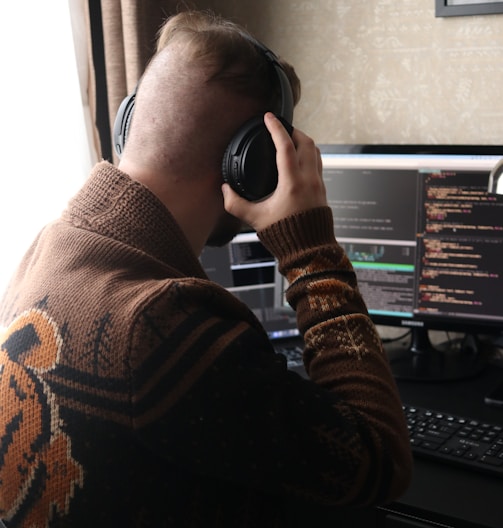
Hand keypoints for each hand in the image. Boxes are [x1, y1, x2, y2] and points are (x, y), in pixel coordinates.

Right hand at [221, 112, 326, 232]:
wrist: (310, 251)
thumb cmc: (286, 236)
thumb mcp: (255, 219)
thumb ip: (236, 204)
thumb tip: (225, 190)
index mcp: (293, 183)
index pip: (286, 146)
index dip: (276, 128)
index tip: (268, 118)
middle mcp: (309, 180)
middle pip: (306, 142)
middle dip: (293, 130)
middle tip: (280, 128)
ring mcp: (319, 184)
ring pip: (315, 152)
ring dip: (303, 141)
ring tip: (290, 140)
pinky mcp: (322, 191)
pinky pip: (318, 164)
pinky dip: (309, 155)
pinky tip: (299, 161)